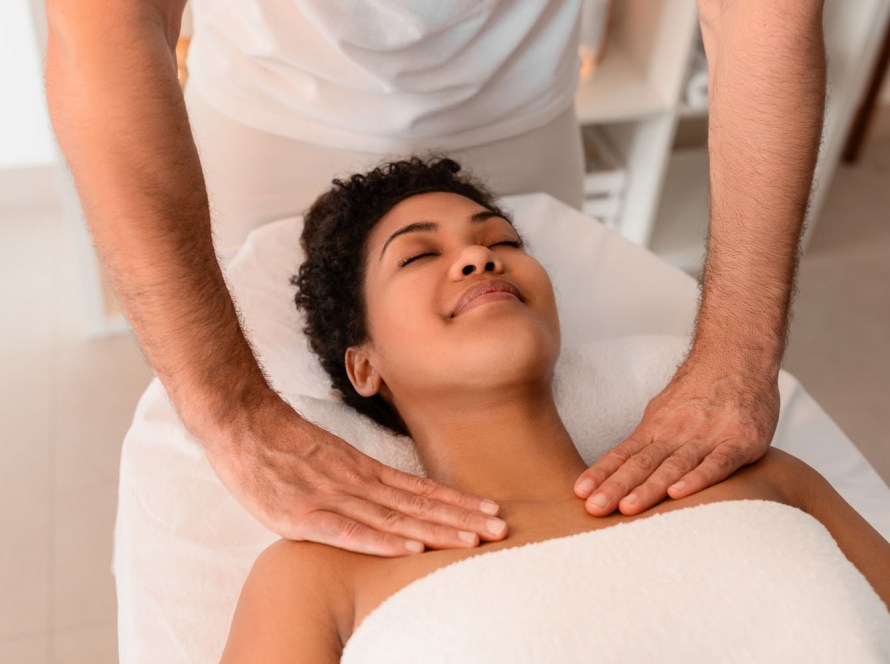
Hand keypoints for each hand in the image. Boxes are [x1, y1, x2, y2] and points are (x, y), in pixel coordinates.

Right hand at [202, 392, 508, 555]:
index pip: (419, 490)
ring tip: (473, 539)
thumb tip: (391, 497)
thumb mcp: (330, 456)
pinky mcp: (302, 514)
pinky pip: (348, 531)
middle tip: (499, 529)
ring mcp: (331, 497)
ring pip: (394, 518)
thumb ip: (359, 478)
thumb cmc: (282, 442)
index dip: (455, 503)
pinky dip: (381, 541)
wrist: (240, 421)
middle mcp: (356, 483)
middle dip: (460, 518)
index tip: (488, 512)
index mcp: (363, 470)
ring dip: (436, 530)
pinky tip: (410, 547)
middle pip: (417, 505)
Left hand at [573, 356, 779, 515]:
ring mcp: (709, 436)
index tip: (580, 493)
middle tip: (594, 508)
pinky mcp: (741, 442)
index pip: (623, 454)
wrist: (739, 355)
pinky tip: (678, 494)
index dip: (602, 474)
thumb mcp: (665, 410)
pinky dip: (698, 479)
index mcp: (657, 427)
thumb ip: (648, 440)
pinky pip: (717, 463)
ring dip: (649, 488)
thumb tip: (619, 466)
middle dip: (616, 487)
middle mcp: (677, 432)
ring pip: (673, 466)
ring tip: (627, 508)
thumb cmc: (701, 388)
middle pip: (641, 463)